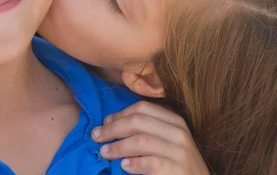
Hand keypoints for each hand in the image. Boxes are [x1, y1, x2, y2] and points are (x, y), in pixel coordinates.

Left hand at [92, 101, 208, 174]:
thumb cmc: (178, 163)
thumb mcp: (169, 140)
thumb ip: (149, 130)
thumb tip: (112, 123)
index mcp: (175, 121)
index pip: (143, 108)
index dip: (119, 114)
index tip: (104, 122)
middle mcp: (179, 132)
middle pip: (138, 122)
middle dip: (113, 128)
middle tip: (96, 137)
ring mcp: (180, 152)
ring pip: (140, 141)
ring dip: (117, 147)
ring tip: (105, 152)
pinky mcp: (177, 170)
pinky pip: (150, 163)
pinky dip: (133, 164)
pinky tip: (123, 166)